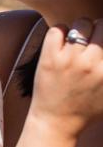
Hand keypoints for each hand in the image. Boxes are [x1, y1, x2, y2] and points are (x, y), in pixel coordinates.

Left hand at [29, 18, 102, 135]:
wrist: (56, 122)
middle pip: (102, 25)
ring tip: (75, 41)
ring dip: (79, 29)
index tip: (99, 43)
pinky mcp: (50, 58)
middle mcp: (92, 64)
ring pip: (81, 24)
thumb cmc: (86, 109)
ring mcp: (70, 60)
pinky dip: (59, 31)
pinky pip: (57, 29)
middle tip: (91, 39)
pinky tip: (60, 42)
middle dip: (98, 29)